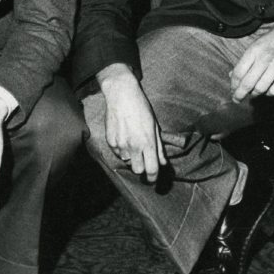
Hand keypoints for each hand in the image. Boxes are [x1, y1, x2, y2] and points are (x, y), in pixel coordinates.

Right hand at [97, 64, 164, 182]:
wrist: (122, 94)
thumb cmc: (141, 108)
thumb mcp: (155, 126)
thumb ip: (159, 147)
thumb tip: (163, 162)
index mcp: (147, 143)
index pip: (151, 169)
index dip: (153, 178)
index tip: (153, 179)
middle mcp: (134, 146)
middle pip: (138, 170)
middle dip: (142, 167)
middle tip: (143, 159)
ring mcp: (120, 144)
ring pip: (127, 161)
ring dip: (130, 156)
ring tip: (132, 141)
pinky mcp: (110, 141)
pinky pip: (117, 152)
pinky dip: (121, 149)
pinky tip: (123, 136)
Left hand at [230, 12, 273, 101]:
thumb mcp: (258, 43)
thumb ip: (246, 60)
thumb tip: (232, 75)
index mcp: (254, 49)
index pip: (238, 72)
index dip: (233, 85)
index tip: (232, 91)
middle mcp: (265, 57)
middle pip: (247, 83)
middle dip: (239, 94)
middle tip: (237, 100)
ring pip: (261, 88)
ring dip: (255, 94)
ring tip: (253, 94)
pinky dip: (269, 93)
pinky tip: (268, 90)